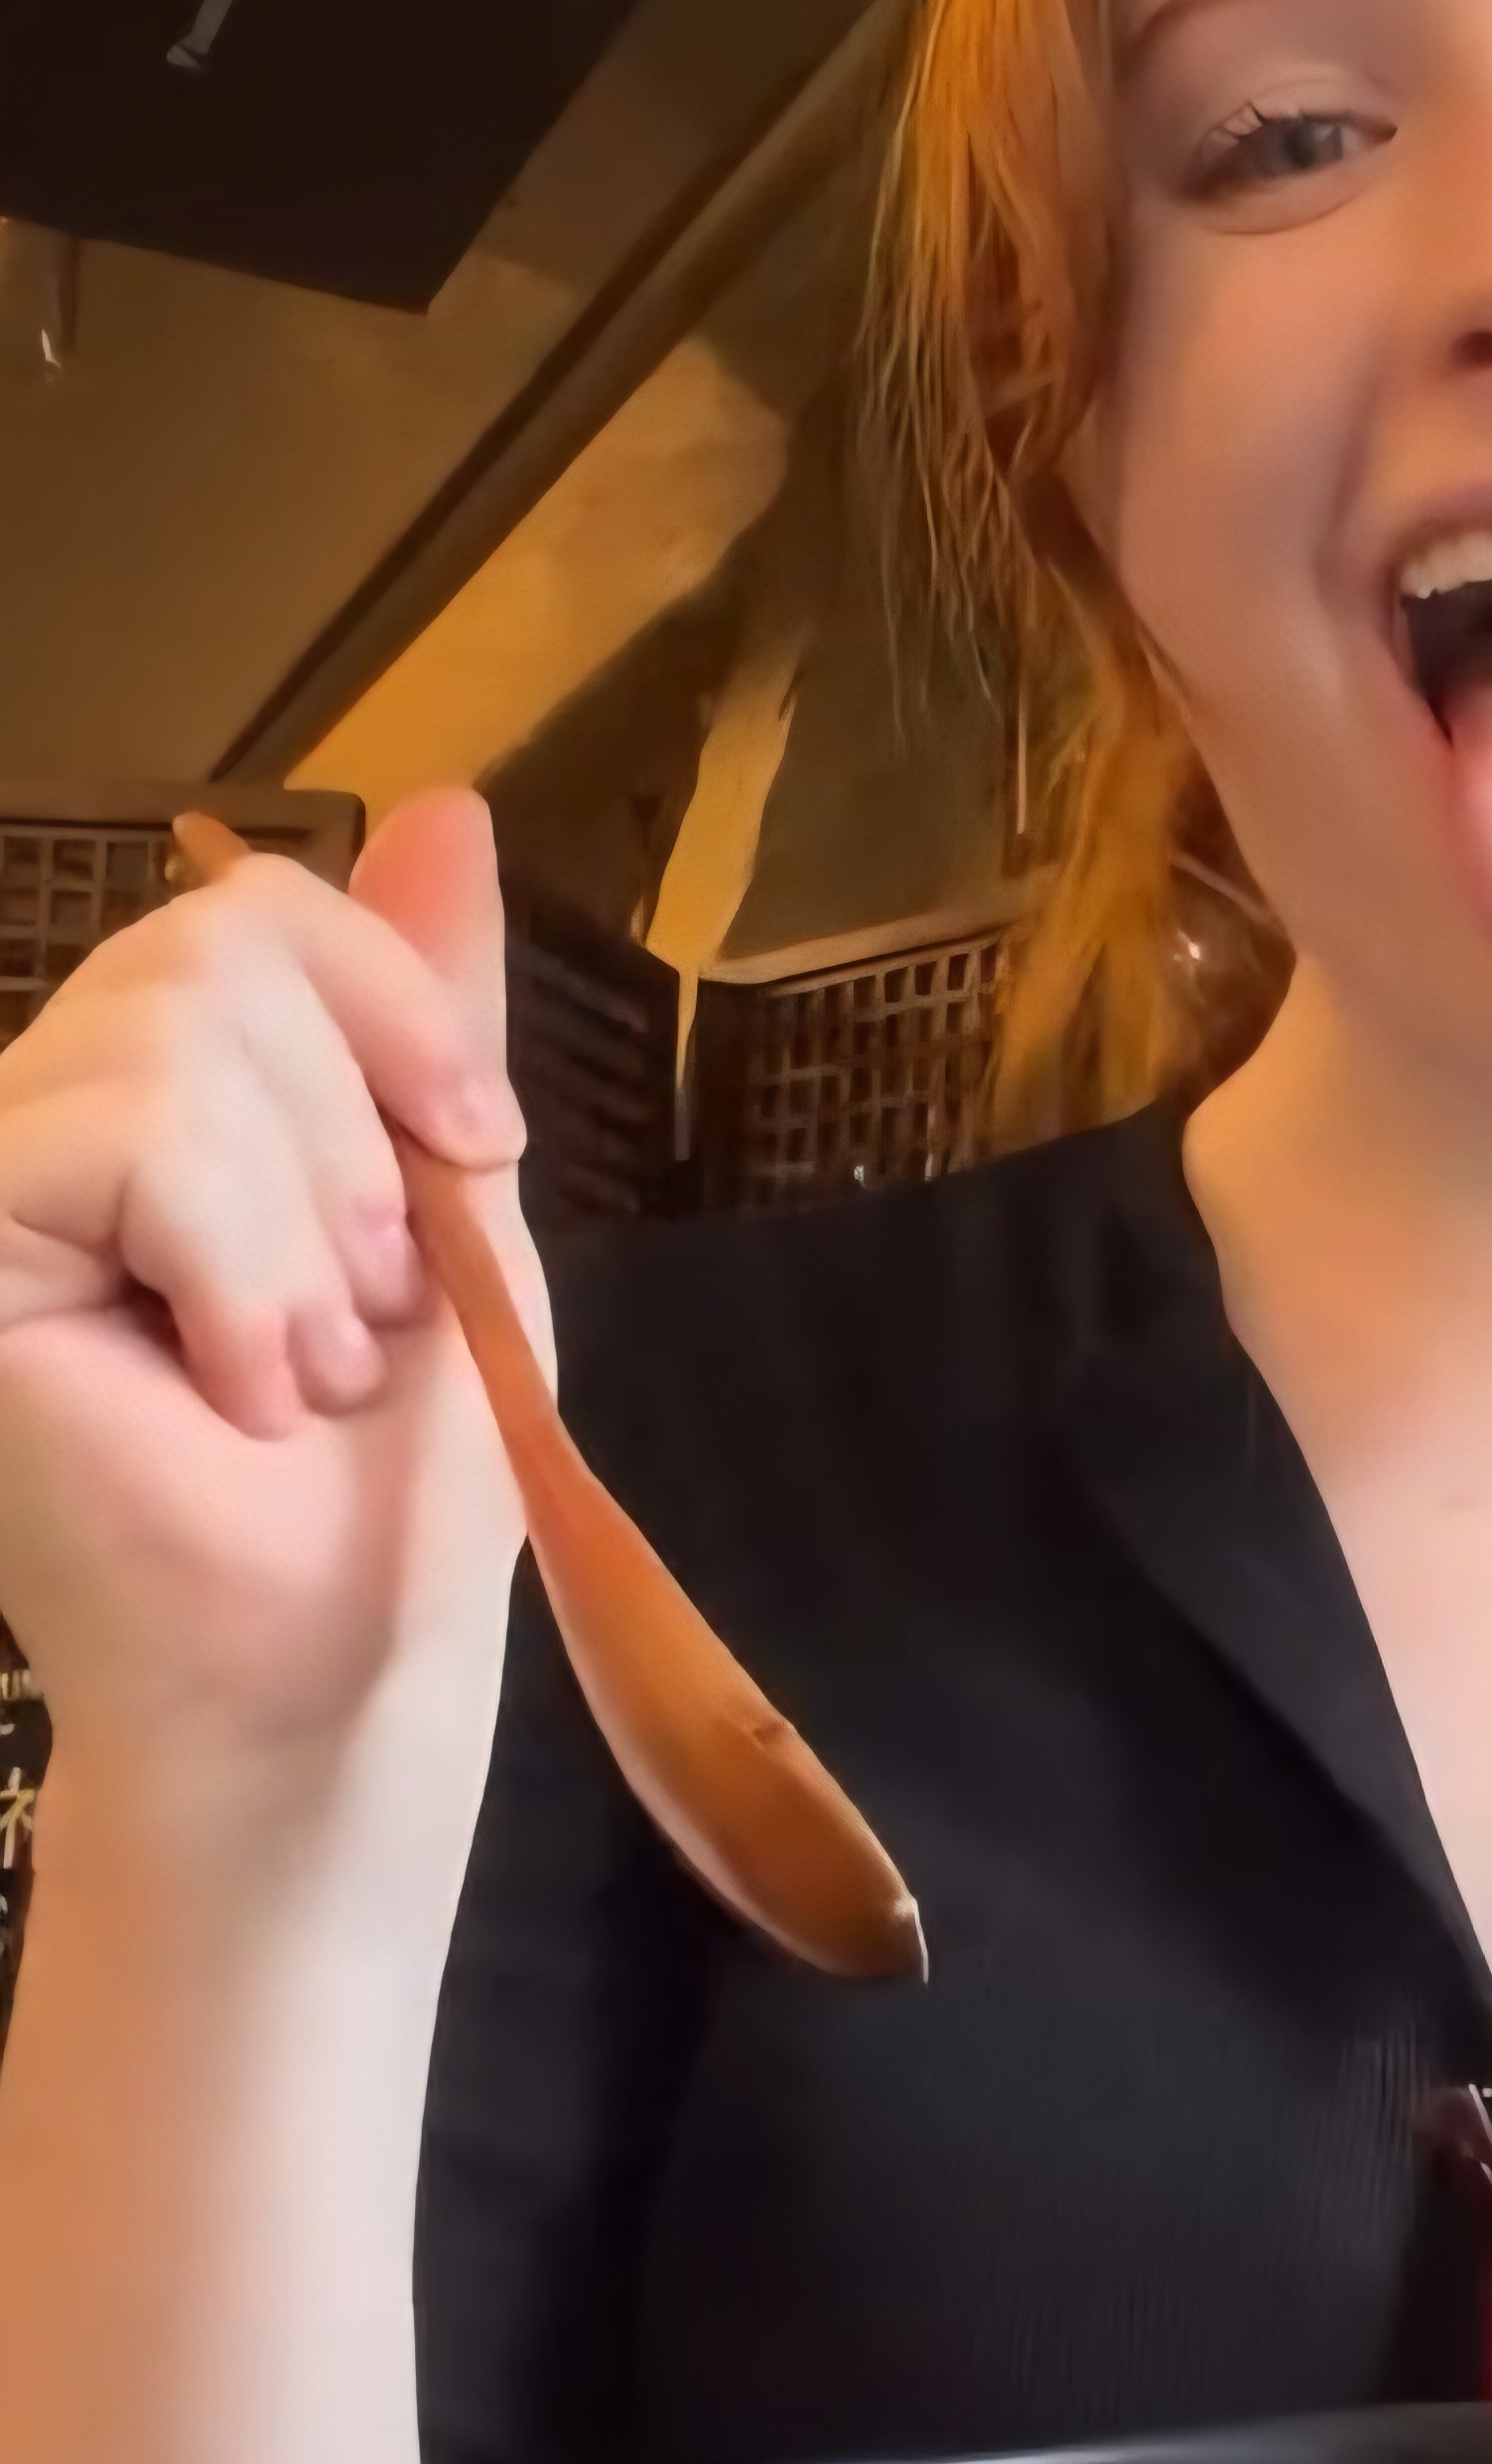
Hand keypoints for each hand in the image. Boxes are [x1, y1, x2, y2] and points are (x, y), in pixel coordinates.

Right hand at [0, 795, 535, 1787]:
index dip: (394, 1011)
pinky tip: (231, 1391)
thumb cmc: (384, 1480)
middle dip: (351, 1138)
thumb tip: (444, 803)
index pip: (256, 911)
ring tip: (292, 1370)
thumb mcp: (445, 1203)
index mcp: (156, 1092)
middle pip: (216, 944)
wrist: (330, 1660)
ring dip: (302, 1230)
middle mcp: (41, 1112)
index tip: (477, 1152)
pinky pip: (125, 1133)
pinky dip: (236, 1269)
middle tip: (359, 1313)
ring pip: (177, 1039)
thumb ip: (424, 1012)